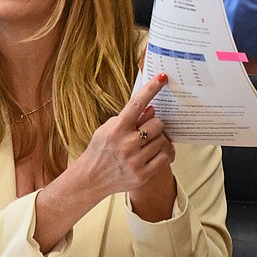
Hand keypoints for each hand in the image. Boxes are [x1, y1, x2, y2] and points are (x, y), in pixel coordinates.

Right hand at [78, 73, 173, 197]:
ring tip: (148, 142)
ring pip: (162, 140)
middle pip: (157, 124)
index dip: (151, 89)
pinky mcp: (142, 174)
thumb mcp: (107, 129)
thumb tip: (151, 110)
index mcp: (116, 129)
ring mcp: (135, 160)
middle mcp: (126, 144)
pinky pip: (165, 157)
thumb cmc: (100, 150)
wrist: (91, 178)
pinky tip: (153, 153)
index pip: (136, 104)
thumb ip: (127, 119)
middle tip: (149, 128)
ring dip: (158, 139)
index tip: (162, 77)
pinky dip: (162, 153)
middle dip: (156, 124)